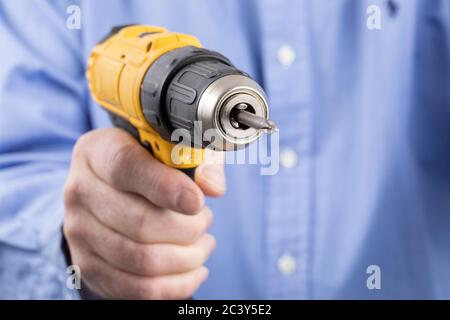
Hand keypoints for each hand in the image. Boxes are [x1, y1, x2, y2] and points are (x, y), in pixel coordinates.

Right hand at [63, 128, 224, 298]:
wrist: (108, 191)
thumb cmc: (148, 166)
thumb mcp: (170, 149)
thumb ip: (196, 159)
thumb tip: (212, 186)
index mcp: (99, 151)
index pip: (127, 167)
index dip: (166, 187)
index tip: (198, 202)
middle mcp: (80, 190)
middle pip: (140, 223)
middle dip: (188, 228)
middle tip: (205, 220)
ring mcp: (79, 232)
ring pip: (143, 260)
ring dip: (187, 257)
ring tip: (203, 244)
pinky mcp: (88, 266)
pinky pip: (138, 288)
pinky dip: (176, 285)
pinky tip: (195, 270)